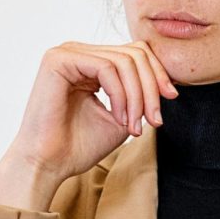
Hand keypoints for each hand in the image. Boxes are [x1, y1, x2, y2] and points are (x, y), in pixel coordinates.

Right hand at [0, 40, 177, 210]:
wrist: (48, 165)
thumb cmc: (79, 146)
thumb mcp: (122, 116)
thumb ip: (139, 95)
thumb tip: (166, 83)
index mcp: (91, 62)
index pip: (135, 53)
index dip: (157, 73)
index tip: (171, 98)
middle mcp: (78, 52)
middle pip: (134, 53)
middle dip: (151, 87)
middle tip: (155, 120)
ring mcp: (67, 53)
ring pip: (124, 60)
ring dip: (137, 96)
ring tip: (134, 125)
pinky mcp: (58, 60)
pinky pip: (106, 67)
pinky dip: (121, 95)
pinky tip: (119, 118)